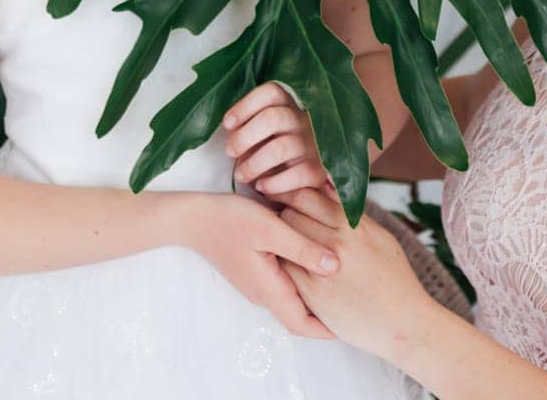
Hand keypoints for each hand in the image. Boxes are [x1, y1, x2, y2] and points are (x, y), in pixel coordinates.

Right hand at [179, 192, 340, 339]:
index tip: (349, 324)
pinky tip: (316, 263)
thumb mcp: (270, 229)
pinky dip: (303, 281)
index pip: (300, 324)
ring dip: (314, 298)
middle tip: (353, 304)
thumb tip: (335, 267)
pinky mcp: (255, 271)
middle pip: (298, 315)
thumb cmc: (231, 220)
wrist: (193, 217)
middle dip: (324, 315)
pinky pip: (283, 285)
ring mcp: (258, 282)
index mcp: (268, 289)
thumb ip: (302, 248)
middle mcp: (263, 292)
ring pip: (292, 300)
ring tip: (341, 285)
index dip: (326, 329)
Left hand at [223, 81, 331, 196]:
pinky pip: (296, 175)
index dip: (245, 106)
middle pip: (273, 118)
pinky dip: (274, 183)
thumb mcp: (258, 135)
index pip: (272, 92)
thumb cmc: (269, 153)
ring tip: (241, 175)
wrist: (298, 184)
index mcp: (288, 106)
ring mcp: (313, 146)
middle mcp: (303, 122)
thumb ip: (246, 128)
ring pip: (281, 148)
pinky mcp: (318, 171)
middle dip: (244, 136)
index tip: (227, 124)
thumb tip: (231, 131)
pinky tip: (261, 187)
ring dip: (254, 164)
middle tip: (230, 151)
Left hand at [270, 186, 438, 357]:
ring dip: (280, 239)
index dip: (294, 194)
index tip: (289, 198)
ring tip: (283, 243)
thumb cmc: (395, 280)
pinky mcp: (312, 293)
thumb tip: (331, 195)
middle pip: (290, 212)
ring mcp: (322, 267)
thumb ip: (354, 217)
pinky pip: (283, 268)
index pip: (307, 194)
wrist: (403, 324)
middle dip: (283, 214)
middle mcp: (337, 242)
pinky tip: (287, 266)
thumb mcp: (381, 238)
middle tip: (280, 220)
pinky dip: (282, 263)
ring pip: (282, 240)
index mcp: (354, 224)